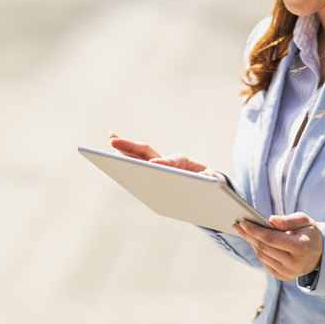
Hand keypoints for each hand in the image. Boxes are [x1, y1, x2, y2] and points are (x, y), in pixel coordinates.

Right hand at [108, 132, 226, 184]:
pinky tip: (111, 159)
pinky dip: (123, 160)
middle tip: (113, 139)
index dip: (164, 163)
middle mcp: (167, 161)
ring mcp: (156, 166)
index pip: (172, 161)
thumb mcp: (214, 180)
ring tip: (111, 139)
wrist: (206, 184)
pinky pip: (135, 168)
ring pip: (137, 157)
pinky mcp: (150, 174)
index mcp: (183, 162)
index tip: (154, 164)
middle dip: (131, 146)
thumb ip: (211, 178)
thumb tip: (207, 177)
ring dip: (123, 149)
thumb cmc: (208, 180)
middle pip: (147, 151)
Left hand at [233, 213, 323, 280]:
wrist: (322, 254)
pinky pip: (265, 262)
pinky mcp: (283, 276)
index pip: (272, 239)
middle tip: (236, 225)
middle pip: (264, 247)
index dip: (255, 230)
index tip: (243, 222)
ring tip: (243, 231)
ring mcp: (288, 272)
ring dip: (251, 243)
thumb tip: (270, 220)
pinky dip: (258, 251)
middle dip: (249, 235)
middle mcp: (294, 263)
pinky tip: (254, 241)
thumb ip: (288, 220)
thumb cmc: (310, 233)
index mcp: (300, 247)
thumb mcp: (305, 221)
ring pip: (262, 256)